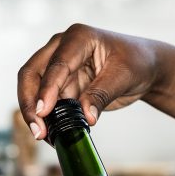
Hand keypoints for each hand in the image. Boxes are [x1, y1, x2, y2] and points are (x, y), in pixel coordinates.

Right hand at [17, 24, 166, 138]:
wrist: (144, 67)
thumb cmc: (137, 63)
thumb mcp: (123, 77)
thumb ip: (101, 95)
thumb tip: (85, 118)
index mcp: (78, 38)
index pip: (56, 65)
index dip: (47, 90)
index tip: (43, 112)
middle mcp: (61, 47)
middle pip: (32, 74)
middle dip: (30, 103)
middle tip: (38, 130)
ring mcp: (58, 65)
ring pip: (34, 89)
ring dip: (36, 114)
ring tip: (46, 137)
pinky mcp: (61, 83)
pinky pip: (46, 101)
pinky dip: (47, 118)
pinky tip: (53, 134)